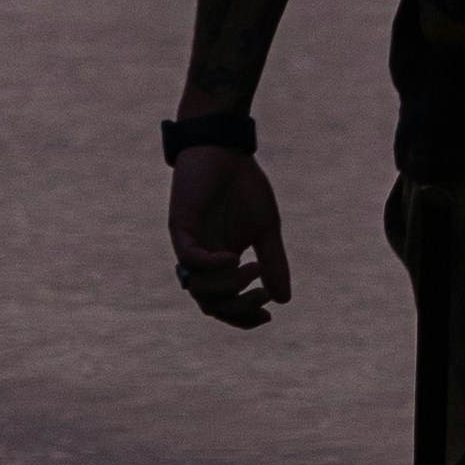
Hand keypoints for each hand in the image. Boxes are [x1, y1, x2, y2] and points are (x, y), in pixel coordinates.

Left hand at [169, 145, 293, 324]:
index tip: (268, 315)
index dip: (243, 316)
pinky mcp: (181, 226)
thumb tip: (283, 299)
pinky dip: (211, 265)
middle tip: (262, 296)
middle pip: (209, 303)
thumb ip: (273, 262)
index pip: (224, 303)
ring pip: (197, 288)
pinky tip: (234, 257)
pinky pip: (190, 259)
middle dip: (237, 308)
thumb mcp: (265, 229)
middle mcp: (201, 259)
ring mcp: (189, 244)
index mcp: (219, 262)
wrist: (226, 147)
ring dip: (229, 287)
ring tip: (253, 268)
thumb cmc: (243, 185)